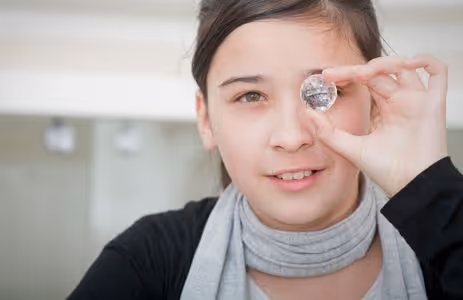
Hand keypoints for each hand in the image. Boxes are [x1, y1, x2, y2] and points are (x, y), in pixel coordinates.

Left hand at [307, 55, 448, 195]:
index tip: (325, 77)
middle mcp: (400, 101)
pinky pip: (438, 73)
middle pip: (379, 72)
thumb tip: (306, 112)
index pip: (364, 81)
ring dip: (383, 63)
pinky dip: (426, 61)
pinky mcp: (434, 104)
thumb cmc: (386, 170)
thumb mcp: (351, 149)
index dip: (346, 74)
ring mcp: (417, 101)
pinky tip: (408, 63)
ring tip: (361, 74)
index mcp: (383, 109)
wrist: (410, 186)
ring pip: (403, 67)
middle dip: (355, 70)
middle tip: (332, 75)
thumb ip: (328, 132)